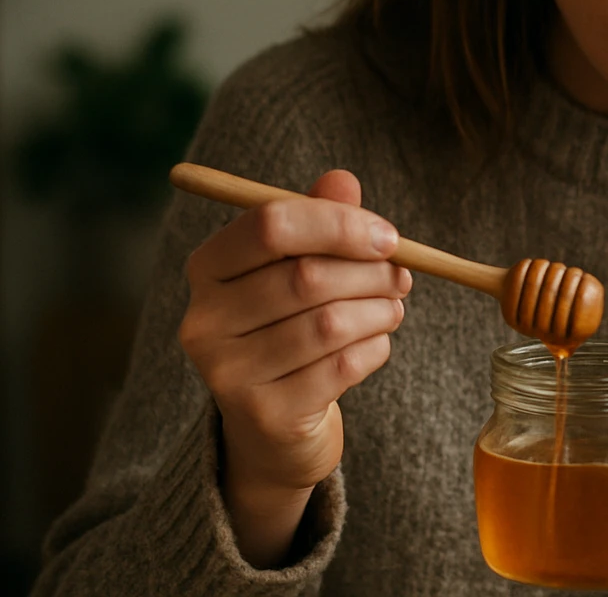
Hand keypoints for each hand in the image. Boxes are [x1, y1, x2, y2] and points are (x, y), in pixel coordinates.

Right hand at [178, 169, 410, 565]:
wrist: (272, 428)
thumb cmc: (290, 326)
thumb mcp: (299, 267)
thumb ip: (318, 220)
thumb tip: (342, 180)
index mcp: (208, 269)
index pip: (271, 225)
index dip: (339, 224)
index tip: (387, 236)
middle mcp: (205, 320)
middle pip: (305, 276)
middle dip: (370, 272)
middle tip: (402, 275)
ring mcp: (229, 374)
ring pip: (329, 324)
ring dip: (379, 310)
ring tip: (393, 307)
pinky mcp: (266, 415)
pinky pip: (342, 366)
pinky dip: (375, 349)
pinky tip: (375, 344)